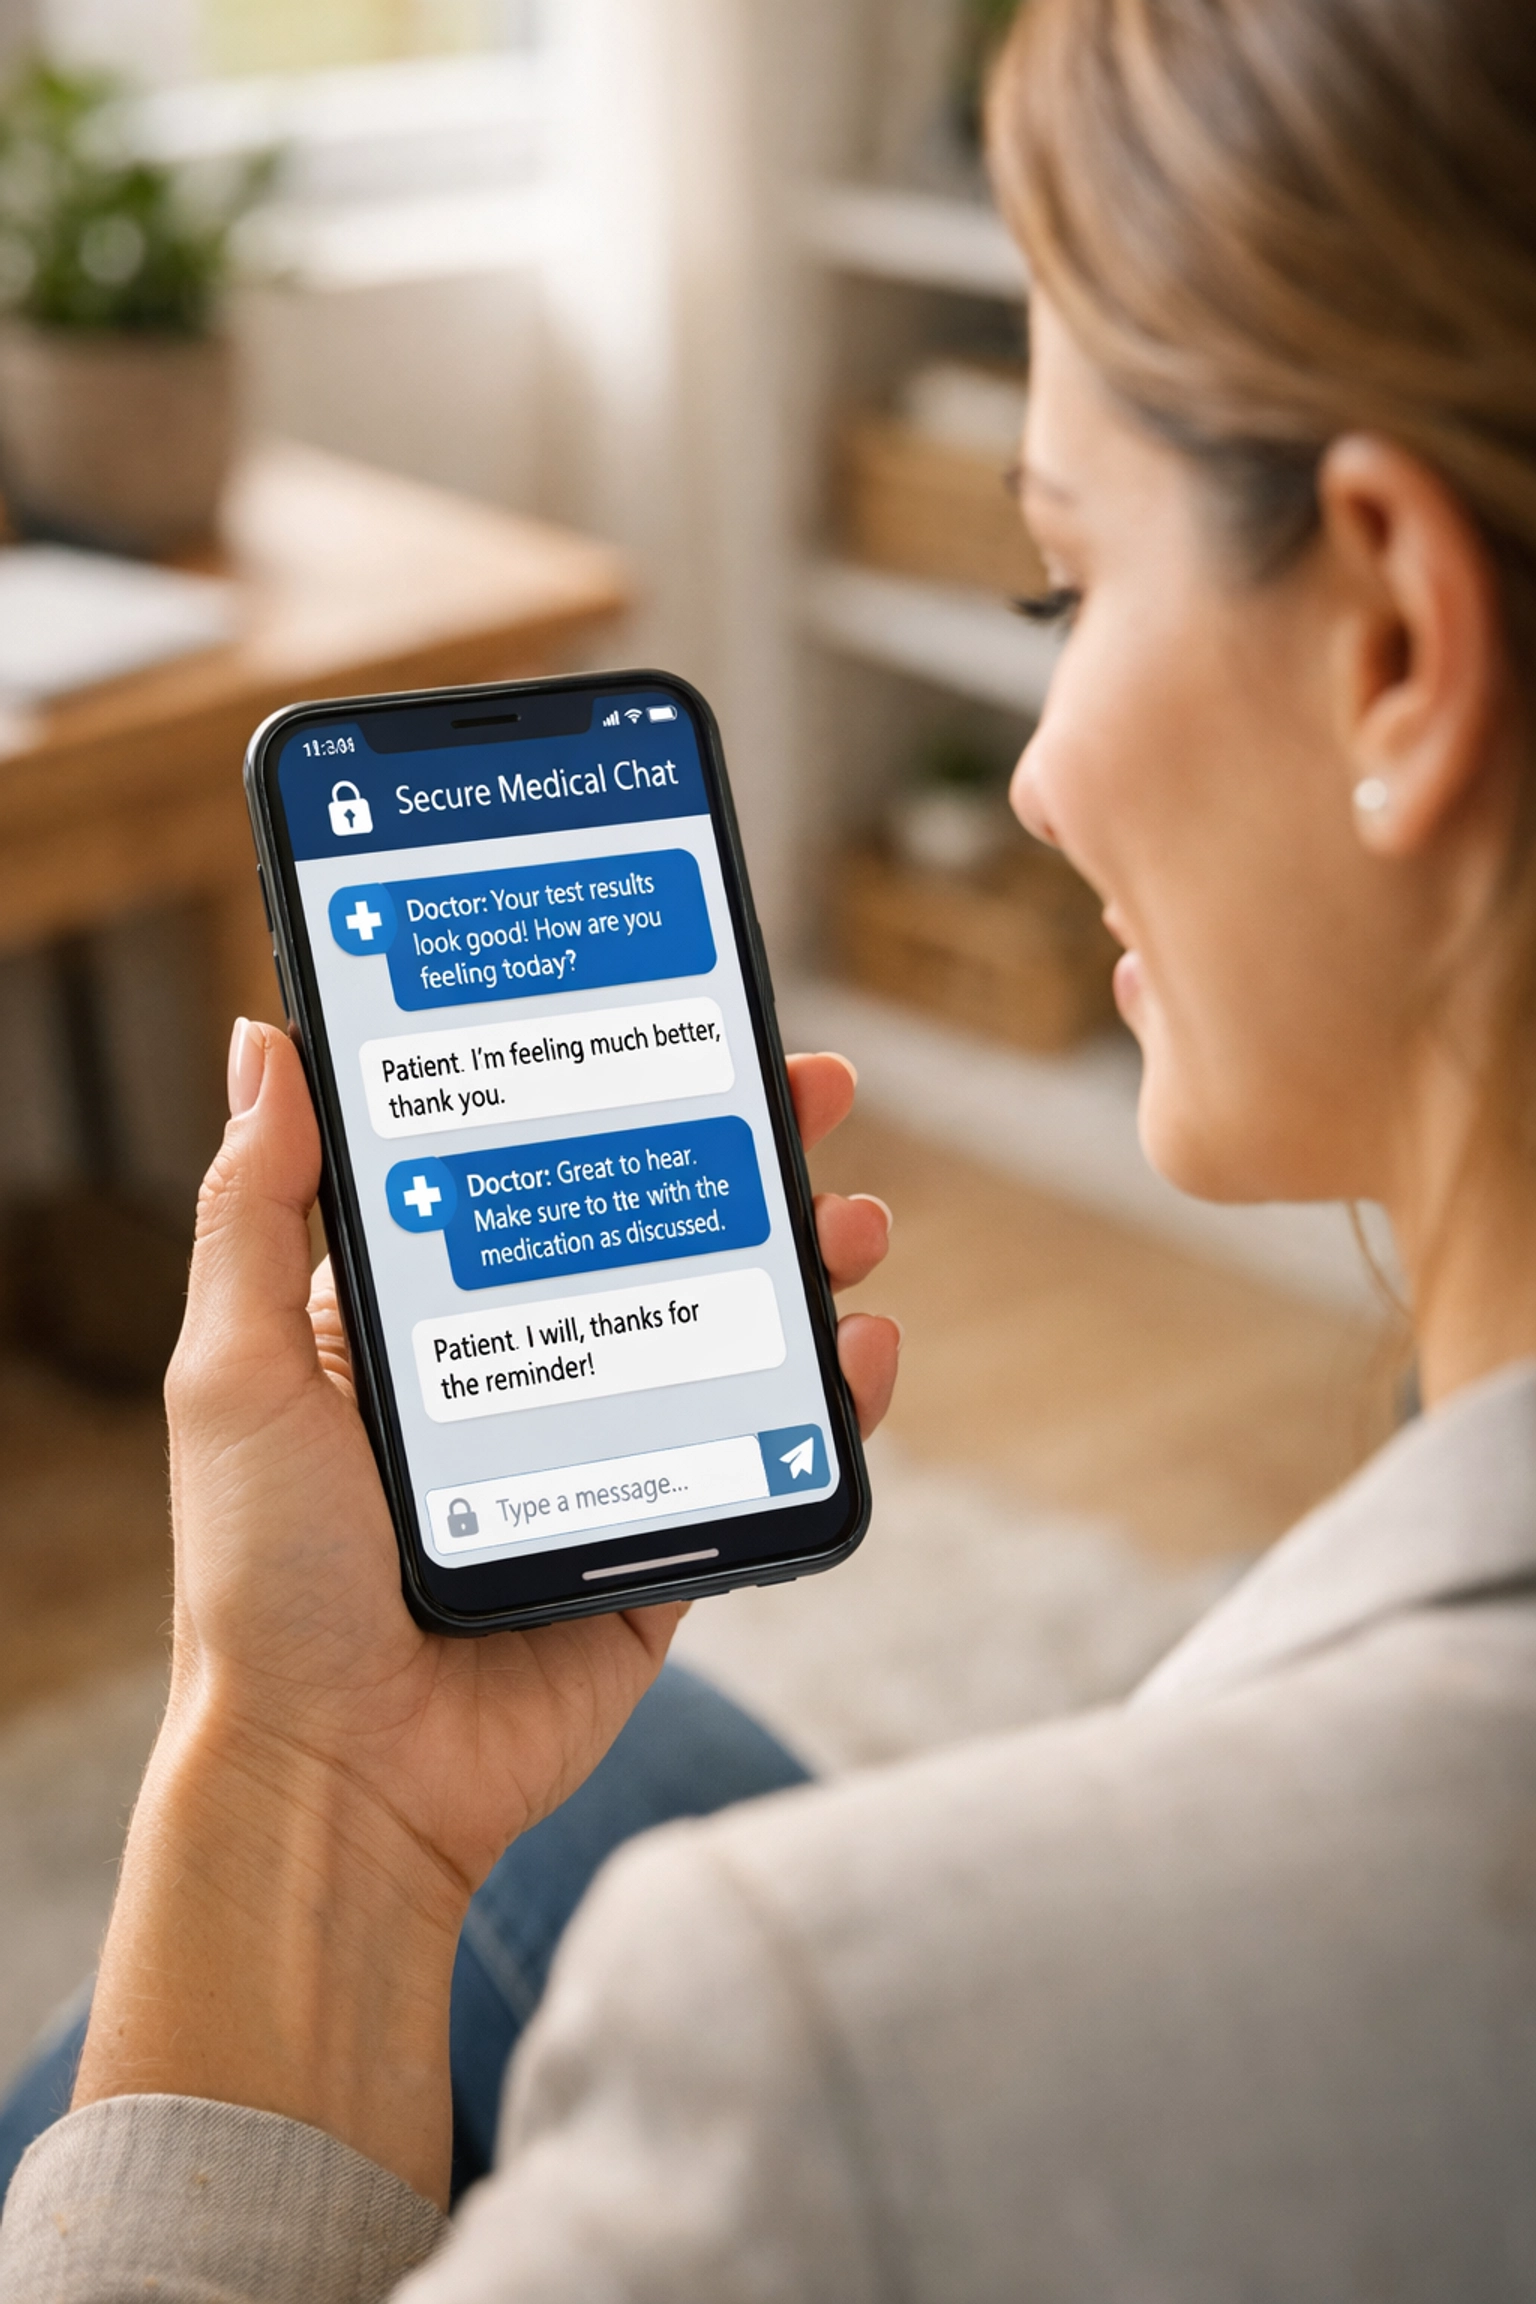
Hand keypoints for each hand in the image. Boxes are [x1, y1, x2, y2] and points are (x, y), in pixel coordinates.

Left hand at [74, 1023, 896, 2200]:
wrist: (343, 1778)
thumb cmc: (265, 1580)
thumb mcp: (234, 1373)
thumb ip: (253, 1211)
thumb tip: (264, 1040)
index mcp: (420, 1320)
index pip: (531, 1169)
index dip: (607, 1088)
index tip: (675, 1018)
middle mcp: (523, 1371)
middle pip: (654, 1233)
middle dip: (742, 1155)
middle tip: (813, 1092)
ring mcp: (604, 1454)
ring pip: (729, 1329)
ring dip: (803, 1262)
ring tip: (852, 1220)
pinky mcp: (667, 1542)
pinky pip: (767, 1451)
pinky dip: (833, 1401)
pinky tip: (862, 1351)